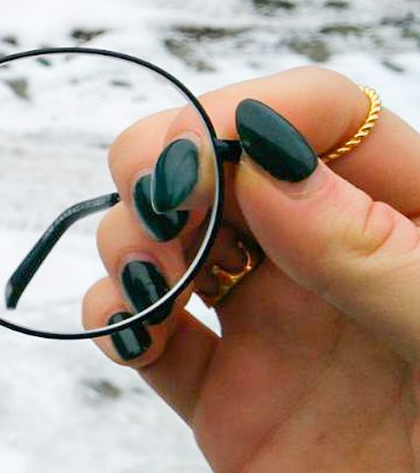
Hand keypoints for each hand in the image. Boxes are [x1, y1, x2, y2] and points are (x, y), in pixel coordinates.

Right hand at [88, 66, 419, 470]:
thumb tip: (264, 160)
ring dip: (131, 240)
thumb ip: (368, 249)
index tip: (195, 152)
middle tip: (155, 202)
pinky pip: (150, 336)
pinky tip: (132, 330)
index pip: (322, 116)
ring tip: (148, 281)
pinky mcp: (225, 395)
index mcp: (406, 218)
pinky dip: (116, 319)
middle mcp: (327, 260)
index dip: (247, 111)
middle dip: (165, 166)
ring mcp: (271, 325)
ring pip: (169, 240)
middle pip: (222, 163)